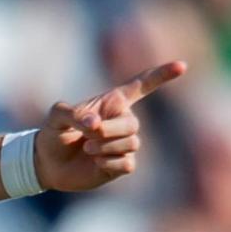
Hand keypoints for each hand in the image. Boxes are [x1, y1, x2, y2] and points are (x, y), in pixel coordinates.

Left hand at [35, 61, 187, 192]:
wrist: (48, 163)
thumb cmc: (53, 133)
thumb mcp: (56, 116)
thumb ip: (73, 114)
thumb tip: (95, 125)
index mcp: (112, 102)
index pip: (142, 85)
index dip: (162, 75)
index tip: (182, 66)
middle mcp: (122, 121)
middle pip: (133, 124)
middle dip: (109, 130)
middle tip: (87, 135)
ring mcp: (123, 144)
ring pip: (132, 143)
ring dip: (106, 146)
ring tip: (87, 148)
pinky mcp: (121, 165)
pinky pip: (128, 162)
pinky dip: (110, 161)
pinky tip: (95, 161)